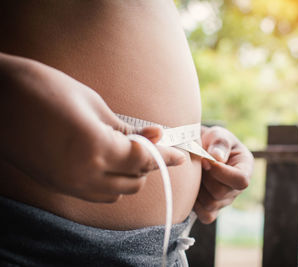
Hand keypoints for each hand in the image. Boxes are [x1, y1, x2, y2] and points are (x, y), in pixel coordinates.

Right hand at [0, 53, 184, 202]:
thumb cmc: (45, 89)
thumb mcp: (93, 104)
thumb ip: (127, 129)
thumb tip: (156, 136)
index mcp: (97, 150)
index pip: (145, 160)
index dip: (167, 157)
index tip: (181, 155)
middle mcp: (85, 175)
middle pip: (135, 180)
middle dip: (150, 164)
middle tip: (153, 144)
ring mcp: (70, 185)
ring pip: (118, 192)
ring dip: (132, 176)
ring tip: (131, 152)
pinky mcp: (59, 186)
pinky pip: (98, 195)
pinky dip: (112, 184)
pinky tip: (110, 164)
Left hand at [194, 126, 253, 223]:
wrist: (200, 150)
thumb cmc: (212, 141)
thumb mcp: (218, 135)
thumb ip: (220, 143)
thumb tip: (217, 158)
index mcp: (245, 167)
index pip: (241, 180)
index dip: (221, 173)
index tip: (206, 160)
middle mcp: (238, 188)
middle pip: (222, 193)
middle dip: (206, 179)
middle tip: (197, 165)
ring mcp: (226, 201)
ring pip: (211, 205)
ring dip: (198, 190)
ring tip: (195, 175)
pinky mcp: (214, 210)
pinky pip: (206, 215)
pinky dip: (196, 204)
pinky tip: (192, 189)